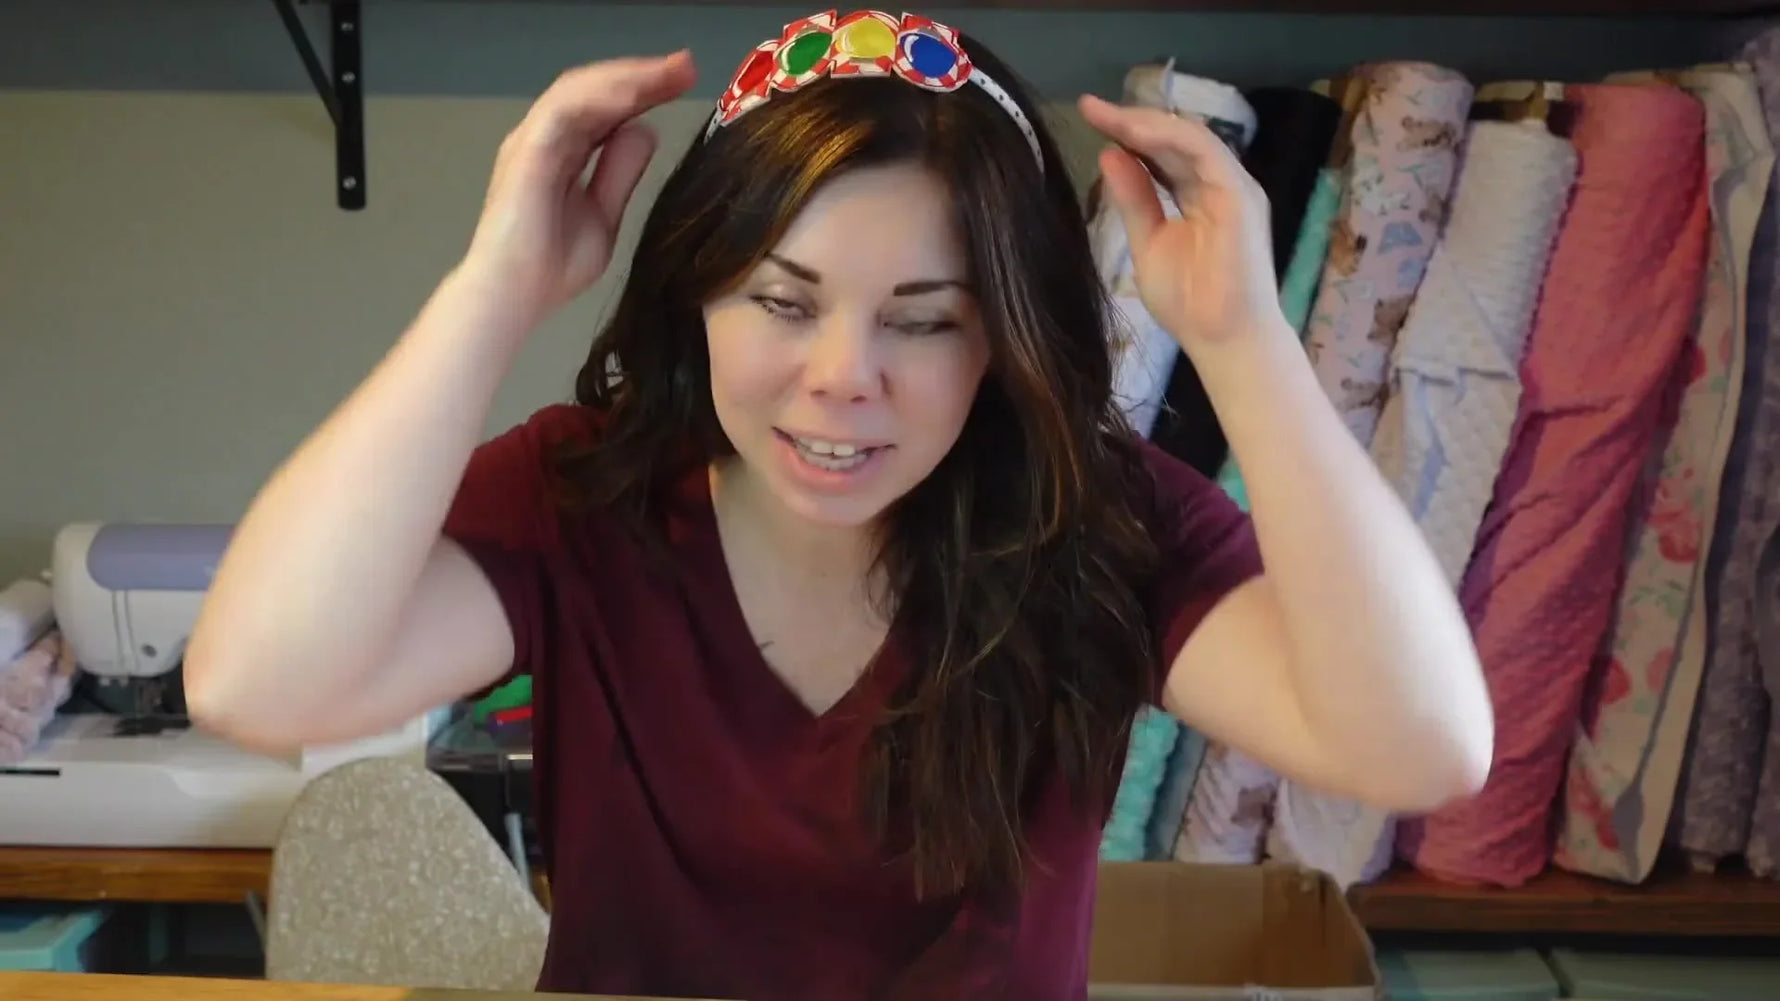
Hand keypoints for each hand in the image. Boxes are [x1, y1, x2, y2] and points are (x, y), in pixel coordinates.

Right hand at [461, 52, 696, 330]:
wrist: (513, 297)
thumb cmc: (551, 269)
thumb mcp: (603, 217)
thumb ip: (620, 174)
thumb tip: (644, 130)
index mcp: (563, 151)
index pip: (606, 108)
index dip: (644, 91)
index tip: (684, 81)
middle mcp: (546, 137)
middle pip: (596, 90)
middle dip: (642, 74)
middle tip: (685, 66)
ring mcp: (533, 140)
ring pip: (580, 90)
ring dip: (626, 77)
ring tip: (668, 72)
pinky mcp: (528, 151)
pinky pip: (564, 111)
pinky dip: (600, 97)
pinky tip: (634, 93)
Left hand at [1078, 94, 1286, 350]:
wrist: (1223, 341)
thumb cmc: (1190, 304)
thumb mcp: (1148, 243)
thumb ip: (1133, 200)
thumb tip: (1108, 156)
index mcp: (1201, 194)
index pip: (1164, 152)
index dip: (1128, 133)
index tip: (1090, 117)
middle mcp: (1220, 183)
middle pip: (1175, 139)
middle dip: (1131, 120)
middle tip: (1090, 107)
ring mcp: (1234, 186)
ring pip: (1190, 137)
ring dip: (1146, 123)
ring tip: (1106, 115)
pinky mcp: (1240, 196)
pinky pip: (1204, 152)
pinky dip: (1169, 138)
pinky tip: (1133, 132)